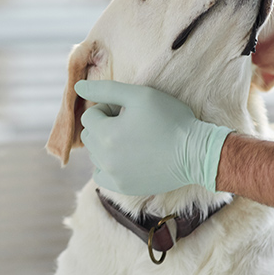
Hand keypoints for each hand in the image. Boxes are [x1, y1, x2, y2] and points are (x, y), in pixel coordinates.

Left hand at [74, 80, 232, 194]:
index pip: (90, 116)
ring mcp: (113, 175)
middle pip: (90, 136)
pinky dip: (108, 165)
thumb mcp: (140, 95)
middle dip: (104, 126)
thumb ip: (106, 89)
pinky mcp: (123, 187)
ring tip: (132, 139)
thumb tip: (78, 87)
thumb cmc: (170, 120)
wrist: (195, 153)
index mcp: (106, 134)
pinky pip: (100, 175)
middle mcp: (105, 158)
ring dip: (106, 145)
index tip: (128, 110)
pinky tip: (125, 158)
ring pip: (95, 155)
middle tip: (131, 123)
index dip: (108, 108)